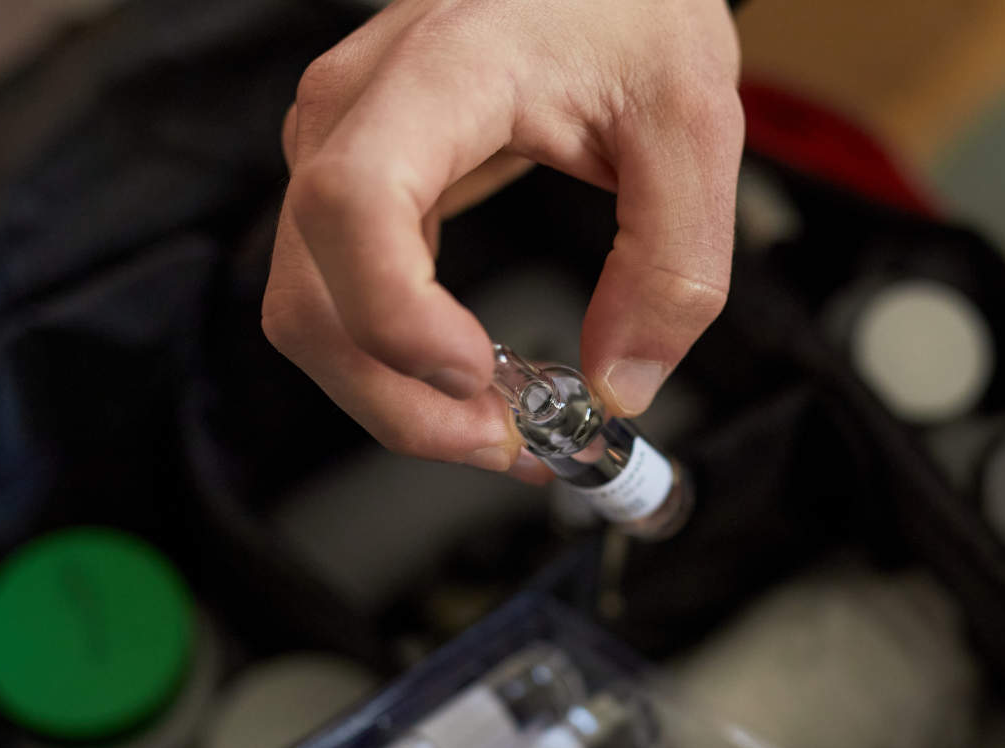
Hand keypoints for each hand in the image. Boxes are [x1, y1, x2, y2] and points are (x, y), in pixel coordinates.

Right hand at [262, 0, 743, 472]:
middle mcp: (358, 108)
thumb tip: (622, 385)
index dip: (396, 314)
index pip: (353, 202)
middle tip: (515, 446)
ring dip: (397, 400)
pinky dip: (399, 367)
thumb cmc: (627, 8)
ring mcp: (339, 147)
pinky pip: (341, 298)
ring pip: (312, 314)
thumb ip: (674, 266)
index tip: (478, 373)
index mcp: (440, 70)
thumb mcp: (692, 126)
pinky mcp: (352, 183)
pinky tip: (478, 390)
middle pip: (314, 294)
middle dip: (404, 402)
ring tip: (506, 431)